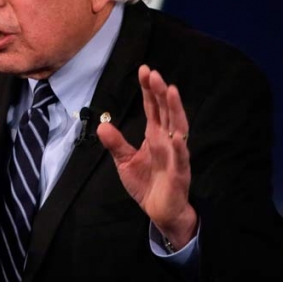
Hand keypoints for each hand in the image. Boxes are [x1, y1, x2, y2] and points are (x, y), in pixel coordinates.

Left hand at [96, 65, 197, 249]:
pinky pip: (181, 159)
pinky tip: (176, 136)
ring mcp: (175, 155)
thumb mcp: (125, 162)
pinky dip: (179, 147)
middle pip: (166, 112)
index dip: (149, 90)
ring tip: (170, 91)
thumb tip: (101, 125)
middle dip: (160, 93)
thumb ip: (116, 143)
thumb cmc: (147, 183)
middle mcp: (168, 141)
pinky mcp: (180, 174)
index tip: (144, 70)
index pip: (153, 108)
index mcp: (155, 135)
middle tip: (154, 74)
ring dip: (175, 110)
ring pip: (178, 128)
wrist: (161, 211)